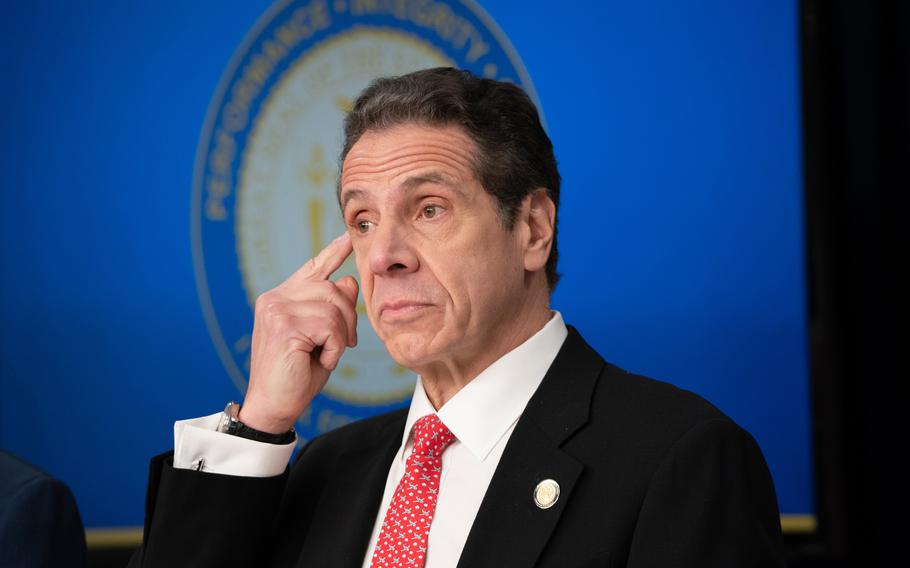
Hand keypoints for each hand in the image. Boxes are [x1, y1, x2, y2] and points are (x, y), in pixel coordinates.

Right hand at [239, 233, 357, 433]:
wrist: (273, 406)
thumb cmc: (297, 375)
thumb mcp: (322, 337)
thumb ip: (332, 309)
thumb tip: (348, 280)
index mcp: (282, 298)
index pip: (313, 268)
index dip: (333, 253)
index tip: (349, 237)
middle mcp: (276, 298)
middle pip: (334, 289)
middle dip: (349, 317)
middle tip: (344, 344)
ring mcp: (277, 310)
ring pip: (335, 308)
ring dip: (340, 337)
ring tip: (325, 355)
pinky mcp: (285, 326)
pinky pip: (330, 327)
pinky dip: (334, 348)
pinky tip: (320, 361)